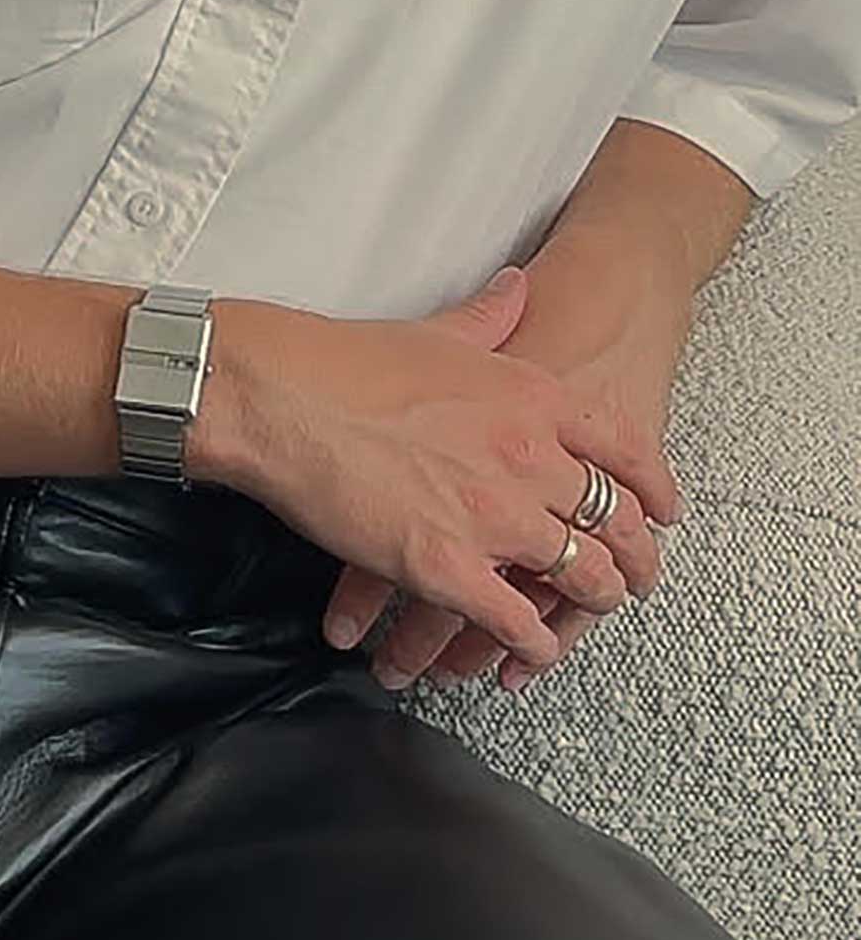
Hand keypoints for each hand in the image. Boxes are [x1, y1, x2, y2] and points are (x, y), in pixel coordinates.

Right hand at [324, 250, 692, 691]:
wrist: (277, 396)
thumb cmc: (341, 362)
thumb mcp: (437, 331)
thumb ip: (491, 316)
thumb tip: (518, 290)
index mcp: (531, 396)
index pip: (625, 449)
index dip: (654, 489)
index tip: (663, 511)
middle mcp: (529, 455)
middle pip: (616, 521)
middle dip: (632, 558)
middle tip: (631, 577)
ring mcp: (492, 514)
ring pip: (580, 577)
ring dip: (589, 603)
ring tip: (584, 614)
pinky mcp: (447, 566)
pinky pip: (517, 620)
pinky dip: (532, 643)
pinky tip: (529, 649)